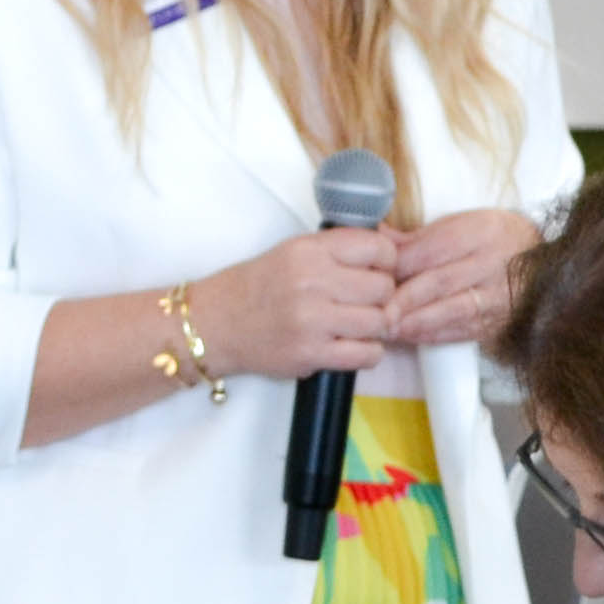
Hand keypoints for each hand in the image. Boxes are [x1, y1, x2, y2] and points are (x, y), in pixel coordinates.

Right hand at [195, 227, 398, 381]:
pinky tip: (352, 346)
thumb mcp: (294, 251)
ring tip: (357, 327)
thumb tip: (387, 258)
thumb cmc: (257, 288)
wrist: (216, 324)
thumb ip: (337, 251)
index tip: (378, 272)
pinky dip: (368, 353)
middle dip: (381, 298)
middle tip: (365, 304)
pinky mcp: (311, 354)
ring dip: (375, 328)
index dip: (386, 262)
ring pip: (380, 322)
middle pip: (384, 288)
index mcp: (310, 250)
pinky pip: (367, 355)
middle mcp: (312, 281)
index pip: (378, 248)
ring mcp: (312, 319)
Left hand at [383, 210, 539, 351]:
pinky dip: (433, 335)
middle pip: (439, 282)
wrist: (545, 264)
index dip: (398, 265)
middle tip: (375, 311)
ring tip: (387, 328)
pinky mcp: (499, 321)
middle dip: (403, 299)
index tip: (372, 276)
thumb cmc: (494, 239)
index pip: (432, 250)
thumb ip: (420, 237)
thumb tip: (379, 239)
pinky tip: (410, 336)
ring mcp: (498, 296)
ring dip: (415, 322)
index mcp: (479, 232)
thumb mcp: (463, 224)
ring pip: (451, 311)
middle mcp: (491, 264)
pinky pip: (463, 331)